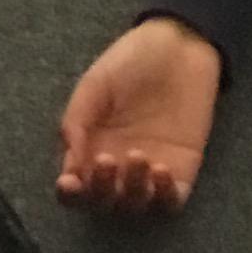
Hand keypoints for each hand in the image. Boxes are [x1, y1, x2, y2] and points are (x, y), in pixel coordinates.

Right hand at [57, 18, 224, 215]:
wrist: (178, 46)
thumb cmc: (131, 61)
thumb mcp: (94, 85)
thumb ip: (76, 122)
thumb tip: (70, 166)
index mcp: (91, 148)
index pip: (75, 187)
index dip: (69, 193)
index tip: (69, 182)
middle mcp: (118, 167)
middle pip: (102, 203)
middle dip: (100, 192)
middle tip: (106, 161)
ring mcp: (149, 173)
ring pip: (134, 206)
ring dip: (131, 192)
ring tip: (138, 156)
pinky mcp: (181, 171)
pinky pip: (171, 202)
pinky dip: (163, 197)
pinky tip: (160, 170)